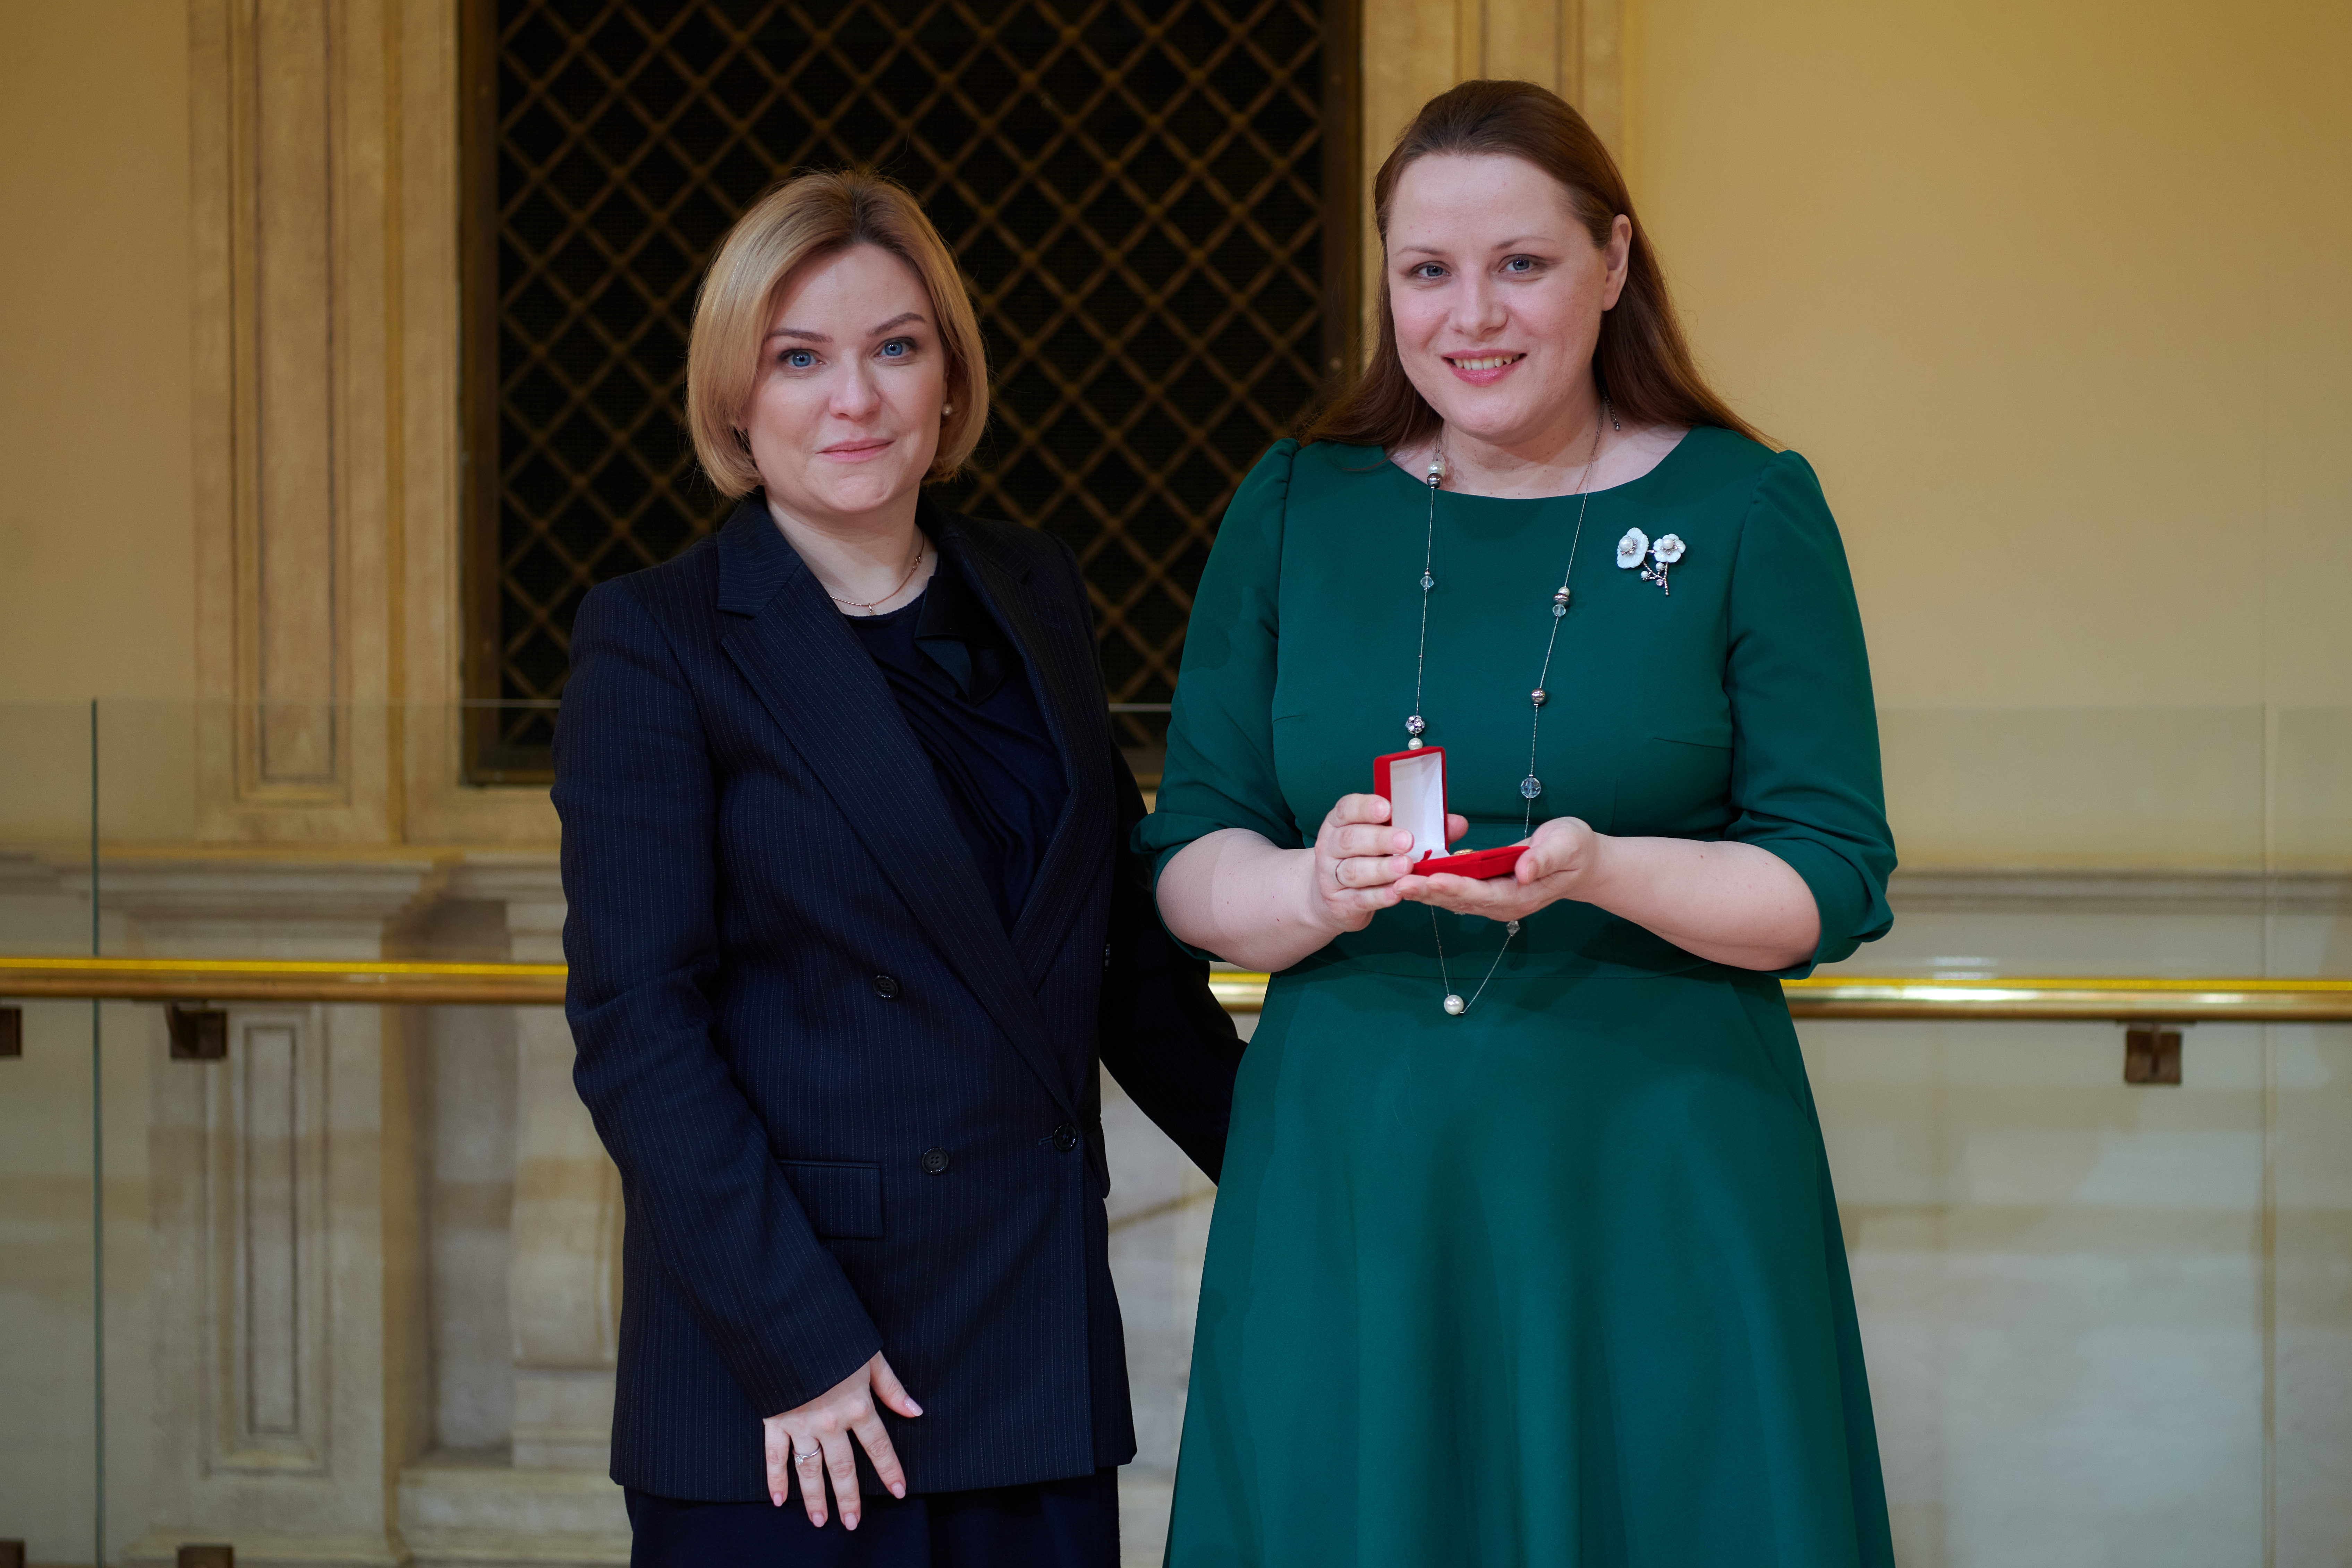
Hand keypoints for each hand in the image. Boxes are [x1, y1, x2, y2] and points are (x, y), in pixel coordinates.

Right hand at [763, 1352, 921, 1528]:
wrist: (788, 1325)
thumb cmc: (834, 1337)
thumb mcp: (870, 1357)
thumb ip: (892, 1388)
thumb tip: (916, 1411)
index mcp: (857, 1406)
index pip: (878, 1446)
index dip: (890, 1469)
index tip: (898, 1491)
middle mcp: (830, 1422)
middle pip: (843, 1468)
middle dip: (849, 1498)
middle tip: (852, 1523)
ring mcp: (800, 1424)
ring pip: (809, 1470)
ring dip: (815, 1498)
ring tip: (820, 1521)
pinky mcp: (774, 1420)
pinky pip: (774, 1456)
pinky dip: (774, 1479)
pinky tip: (778, 1500)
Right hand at [1310, 793, 1469, 931]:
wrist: (1334, 898)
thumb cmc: (1367, 859)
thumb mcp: (1385, 839)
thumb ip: (1420, 829)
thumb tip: (1457, 823)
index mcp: (1340, 823)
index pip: (1347, 809)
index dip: (1365, 807)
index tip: (1387, 808)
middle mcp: (1331, 847)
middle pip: (1350, 839)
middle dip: (1379, 839)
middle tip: (1407, 841)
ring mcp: (1331, 876)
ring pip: (1354, 870)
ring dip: (1382, 869)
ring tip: (1406, 867)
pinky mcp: (1340, 903)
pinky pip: (1360, 898)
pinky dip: (1380, 896)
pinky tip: (1398, 892)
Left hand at [1395, 815, 1606, 921]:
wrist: (1582, 864)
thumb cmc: (1575, 850)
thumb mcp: (1567, 846)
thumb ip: (1544, 859)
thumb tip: (1524, 870)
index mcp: (1521, 894)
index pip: (1483, 894)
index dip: (1455, 887)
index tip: (1431, 879)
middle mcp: (1503, 904)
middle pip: (1461, 901)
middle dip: (1429, 892)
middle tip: (1398, 883)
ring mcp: (1494, 901)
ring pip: (1453, 899)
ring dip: (1424, 892)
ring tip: (1394, 881)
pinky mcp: (1487, 891)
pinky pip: (1456, 891)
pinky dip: (1433, 885)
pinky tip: (1411, 877)